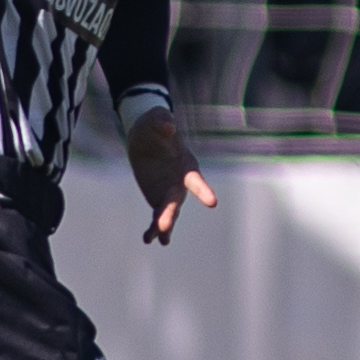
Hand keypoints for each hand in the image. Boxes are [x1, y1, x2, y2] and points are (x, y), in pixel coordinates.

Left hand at [128, 108, 218, 245]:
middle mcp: (181, 182)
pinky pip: (156, 216)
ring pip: (168, 213)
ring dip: (164, 226)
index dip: (203, 190)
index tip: (212, 202)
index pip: (196, 180)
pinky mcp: (158, 199)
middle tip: (164, 227)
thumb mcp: (156, 119)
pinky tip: (148, 240)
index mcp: (186, 165)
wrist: (147, 135)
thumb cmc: (155, 124)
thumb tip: (168, 124)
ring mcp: (170, 193)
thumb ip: (163, 121)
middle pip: (177, 201)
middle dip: (171, 214)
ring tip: (160, 240)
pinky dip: (153, 228)